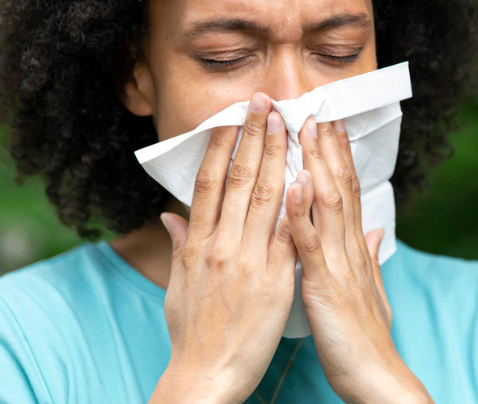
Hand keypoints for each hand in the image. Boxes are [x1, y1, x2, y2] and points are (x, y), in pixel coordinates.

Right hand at [150, 93, 297, 403]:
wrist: (205, 377)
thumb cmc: (191, 335)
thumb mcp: (176, 286)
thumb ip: (179, 246)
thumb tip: (170, 215)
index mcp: (198, 244)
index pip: (208, 182)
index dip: (221, 145)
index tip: (232, 116)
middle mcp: (220, 245)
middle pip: (237, 179)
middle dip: (254, 136)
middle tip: (266, 101)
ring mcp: (247, 261)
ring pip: (264, 197)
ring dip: (277, 155)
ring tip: (288, 122)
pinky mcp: (273, 280)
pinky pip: (287, 235)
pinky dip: (297, 204)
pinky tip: (307, 175)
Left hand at [285, 117, 433, 403]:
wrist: (376, 378)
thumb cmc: (365, 340)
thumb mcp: (369, 291)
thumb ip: (369, 256)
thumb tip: (375, 230)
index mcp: (353, 249)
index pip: (345, 192)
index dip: (337, 156)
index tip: (328, 122)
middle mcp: (349, 248)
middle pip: (339, 187)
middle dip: (328, 146)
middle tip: (317, 106)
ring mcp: (339, 263)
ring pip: (328, 203)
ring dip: (317, 163)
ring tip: (306, 128)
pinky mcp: (325, 284)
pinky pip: (311, 243)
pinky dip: (302, 213)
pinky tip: (294, 184)